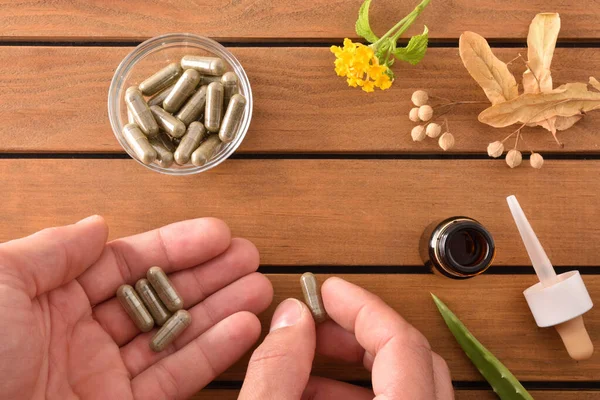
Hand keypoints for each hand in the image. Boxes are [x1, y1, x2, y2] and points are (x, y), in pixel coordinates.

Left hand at [0, 216, 271, 399]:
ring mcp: (102, 376)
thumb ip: (50, 251)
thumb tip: (96, 225)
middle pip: (160, 296)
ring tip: (259, 287)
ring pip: (174, 335)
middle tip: (248, 257)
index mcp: (49, 299)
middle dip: (208, 274)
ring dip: (220, 310)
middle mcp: (80, 335)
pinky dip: (212, 354)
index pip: (127, 264)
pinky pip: (174, 379)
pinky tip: (243, 328)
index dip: (175, 246)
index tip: (216, 234)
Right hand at [239, 277, 452, 399]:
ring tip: (306, 364)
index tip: (330, 292)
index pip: (403, 344)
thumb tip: (290, 318)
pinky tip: (314, 396)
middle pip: (413, 358)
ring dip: (357, 367)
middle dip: (358, 332)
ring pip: (407, 385)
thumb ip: (277, 371)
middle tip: (316, 324)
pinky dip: (361, 394)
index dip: (363, 307)